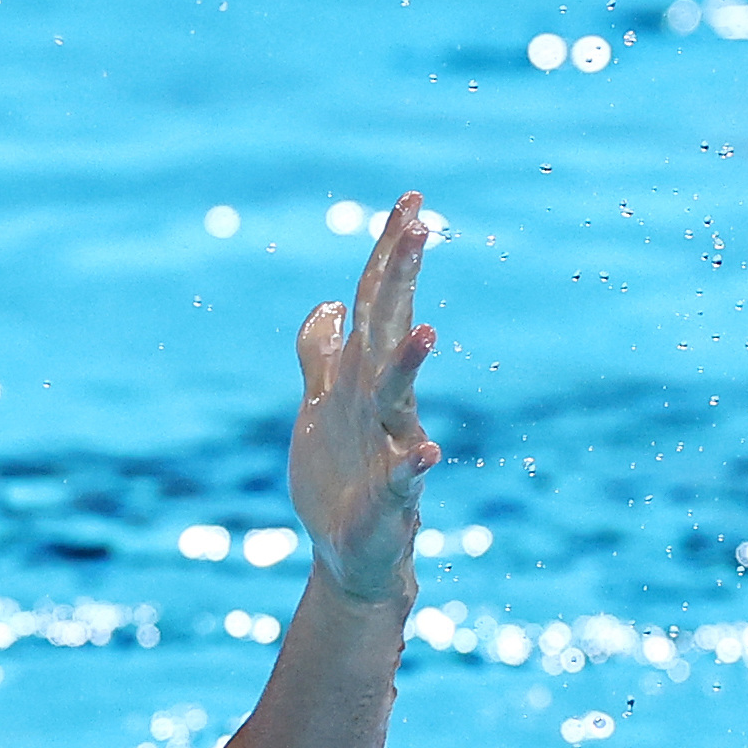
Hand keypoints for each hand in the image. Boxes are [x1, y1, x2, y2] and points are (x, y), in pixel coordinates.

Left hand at [288, 192, 441, 605]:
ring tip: (425, 331)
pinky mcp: (390, 496)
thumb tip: (326, 305)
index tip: (410, 198)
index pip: (375, 303)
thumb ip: (321, 355)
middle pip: (390, 330)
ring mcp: (390, 444)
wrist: (352, 549)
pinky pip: (406, 475)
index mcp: (361, 376)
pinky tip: (427, 452)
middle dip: (401, 280)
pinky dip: (415, 463)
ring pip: (399, 396)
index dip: (387, 254)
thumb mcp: (319, 405)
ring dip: (411, 363)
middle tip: (419, 226)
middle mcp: (381, 400)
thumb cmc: (340, 474)